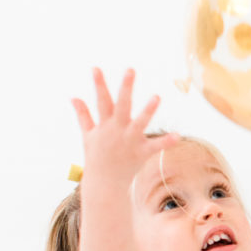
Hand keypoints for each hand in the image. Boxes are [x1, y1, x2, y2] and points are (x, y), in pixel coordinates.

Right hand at [71, 68, 175, 185]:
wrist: (103, 183)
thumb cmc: (96, 157)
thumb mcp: (87, 135)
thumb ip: (83, 115)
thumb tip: (73, 97)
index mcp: (104, 125)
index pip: (101, 101)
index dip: (98, 84)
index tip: (95, 67)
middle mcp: (117, 130)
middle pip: (121, 105)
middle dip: (125, 88)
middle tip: (130, 69)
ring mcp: (129, 141)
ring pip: (139, 123)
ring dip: (148, 110)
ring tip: (157, 97)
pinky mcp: (141, 153)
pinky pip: (155, 146)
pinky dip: (166, 142)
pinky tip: (177, 136)